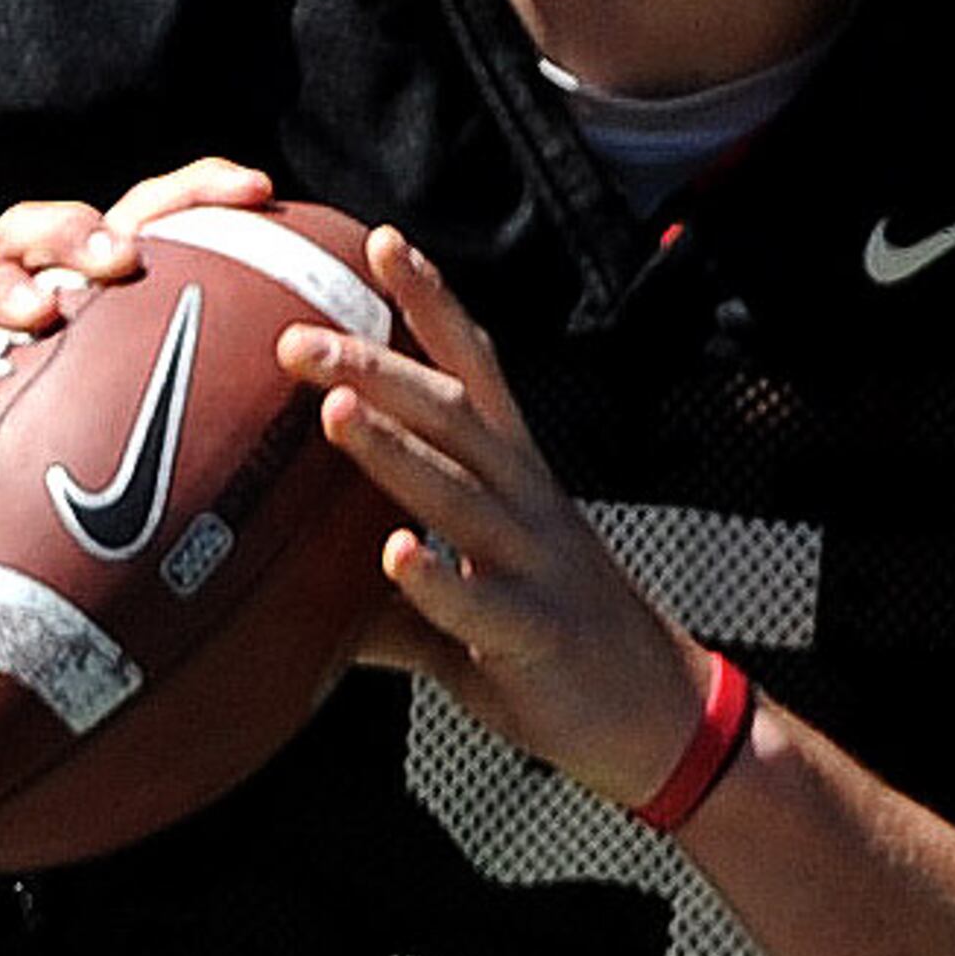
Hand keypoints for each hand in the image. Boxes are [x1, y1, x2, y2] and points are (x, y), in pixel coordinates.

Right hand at [0, 158, 277, 592]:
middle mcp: (7, 309)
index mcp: (74, 302)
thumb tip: (324, 431)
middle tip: (123, 256)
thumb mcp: (122, 440)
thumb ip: (207, 420)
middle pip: (35, 230)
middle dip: (80, 230)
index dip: (190, 192)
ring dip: (5, 290)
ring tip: (43, 310)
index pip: (132, 221)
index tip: (259, 189)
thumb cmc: (42, 478)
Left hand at [286, 230, 709, 811]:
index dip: (429, 302)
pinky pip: (481, 601)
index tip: (378, 240)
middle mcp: (526, 501)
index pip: (470, 369)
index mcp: (513, 476)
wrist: (657, 715)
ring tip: (334, 411)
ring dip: (396, 450)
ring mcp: (534, 563)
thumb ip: (393, 589)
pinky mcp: (536, 633)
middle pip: (452, 413)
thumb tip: (302, 598)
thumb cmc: (553, 646)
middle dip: (378, 365)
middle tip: (297, 335)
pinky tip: (395, 555)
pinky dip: (439, 579)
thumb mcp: (472, 597)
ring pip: (461, 491)